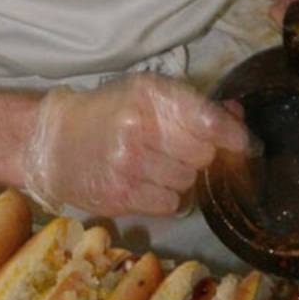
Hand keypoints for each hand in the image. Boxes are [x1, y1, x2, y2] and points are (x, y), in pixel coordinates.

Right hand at [21, 73, 247, 216]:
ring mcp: (129, 163)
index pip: (209, 121)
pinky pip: (170, 204)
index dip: (234, 136)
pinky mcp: (121, 194)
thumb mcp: (145, 96)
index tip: (246, 145)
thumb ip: (194, 106)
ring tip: (153, 167)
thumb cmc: (106, 116)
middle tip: (174, 151)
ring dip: (179, 178)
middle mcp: (140, 127)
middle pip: (203, 155)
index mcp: (150, 95)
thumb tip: (237, 118)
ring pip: (188, 182)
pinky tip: (144, 184)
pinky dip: (164, 198)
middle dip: (197, 156)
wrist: (52, 143)